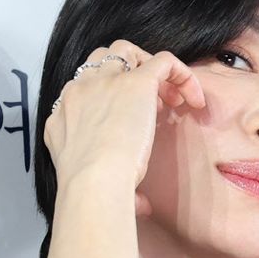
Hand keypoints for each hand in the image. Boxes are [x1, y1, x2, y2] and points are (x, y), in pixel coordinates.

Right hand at [44, 40, 204, 214]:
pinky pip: (164, 62)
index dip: (112, 98)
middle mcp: (80, 89)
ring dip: (150, 68)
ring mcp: (107, 82)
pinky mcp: (136, 83)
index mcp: (65, 111)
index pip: (87, 87)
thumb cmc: (92, 190)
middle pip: (102, 60)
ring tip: (172, 98)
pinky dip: (182, 74)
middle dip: (128, 73)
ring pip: (127, 51)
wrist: (93, 181)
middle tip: (153, 104)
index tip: (132, 121)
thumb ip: (118, 186)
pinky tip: (194, 100)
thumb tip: (142, 206)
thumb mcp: (93, 181)